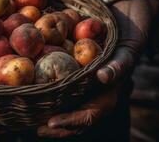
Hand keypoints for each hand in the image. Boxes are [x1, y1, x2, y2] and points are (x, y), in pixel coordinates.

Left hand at [38, 0, 158, 137]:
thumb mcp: (125, 52)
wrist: (124, 30)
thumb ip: (118, 65)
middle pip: (74, 121)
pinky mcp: (75, 84)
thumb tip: (103, 77)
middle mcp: (94, 99)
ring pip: (67, 111)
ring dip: (50, 118)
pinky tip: (33, 99)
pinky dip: (49, 101)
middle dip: (56, 127)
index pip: (88, 116)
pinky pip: (62, 96)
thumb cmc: (126, 42)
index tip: (51, 122)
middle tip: (36, 128)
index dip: (70, 122)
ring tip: (31, 119)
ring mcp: (84, 93)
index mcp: (107, 98)